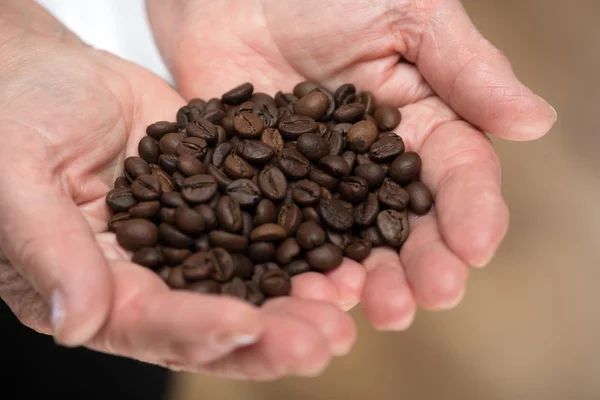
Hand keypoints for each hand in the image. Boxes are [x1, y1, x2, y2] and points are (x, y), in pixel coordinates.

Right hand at [0, 1, 353, 379]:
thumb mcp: (18, 179)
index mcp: (96, 288)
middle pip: (214, 319)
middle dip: (271, 335)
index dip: (199, 328)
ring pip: (251, 282)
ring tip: (349, 301)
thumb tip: (77, 326)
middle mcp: (151, 278)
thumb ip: (50, 250)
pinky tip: (346, 249)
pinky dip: (304, 243)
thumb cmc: (16, 121)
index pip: (150, 322)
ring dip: (301, 298)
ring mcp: (191, 244)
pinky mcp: (220, 207)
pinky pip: (265, 230)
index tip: (249, 326)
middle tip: (326, 340)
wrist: (52, 78)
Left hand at [147, 0, 555, 325]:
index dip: (471, 211)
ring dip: (369, 281)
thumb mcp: (408, 14)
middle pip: (409, 227)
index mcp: (422, 127)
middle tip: (433, 296)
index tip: (477, 246)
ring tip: (379, 311)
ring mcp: (321, 187)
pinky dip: (298, 268)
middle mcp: (375, 169)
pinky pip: (285, 239)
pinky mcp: (269, 195)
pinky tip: (309, 293)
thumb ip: (466, 69)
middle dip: (425, 264)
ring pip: (352, 245)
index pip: (457, 176)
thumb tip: (536, 122)